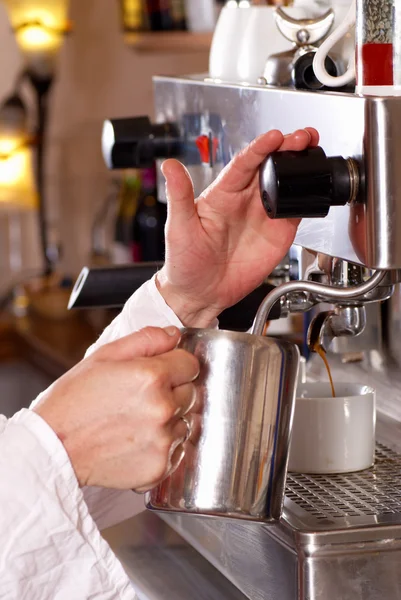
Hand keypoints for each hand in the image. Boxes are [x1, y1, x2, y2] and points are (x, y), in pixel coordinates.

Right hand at [33, 327, 198, 490]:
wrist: (54, 447)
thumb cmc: (74, 401)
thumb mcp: (104, 356)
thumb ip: (146, 340)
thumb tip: (174, 336)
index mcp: (152, 377)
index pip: (191, 365)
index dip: (175, 366)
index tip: (160, 372)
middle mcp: (163, 409)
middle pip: (191, 392)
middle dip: (172, 391)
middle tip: (140, 398)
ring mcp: (163, 440)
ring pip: (184, 421)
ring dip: (169, 419)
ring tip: (135, 421)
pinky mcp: (160, 466)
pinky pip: (176, 449)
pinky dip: (162, 445)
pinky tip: (135, 440)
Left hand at [157, 128, 318, 326]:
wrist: (200, 294)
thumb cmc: (184, 262)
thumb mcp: (178, 227)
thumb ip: (179, 195)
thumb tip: (170, 165)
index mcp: (222, 194)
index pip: (244, 163)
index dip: (260, 148)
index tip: (274, 137)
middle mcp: (245, 200)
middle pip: (270, 165)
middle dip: (288, 147)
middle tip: (303, 136)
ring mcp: (263, 215)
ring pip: (286, 183)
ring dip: (301, 165)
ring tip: (314, 148)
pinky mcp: (278, 233)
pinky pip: (295, 210)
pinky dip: (307, 196)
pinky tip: (315, 184)